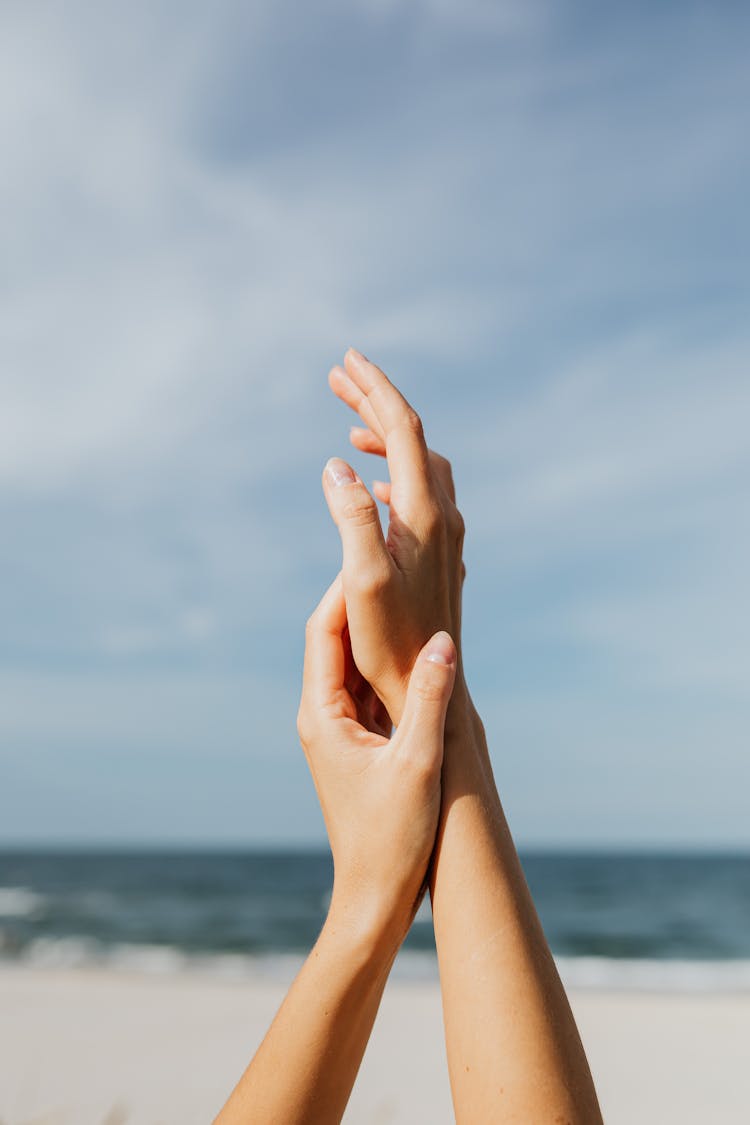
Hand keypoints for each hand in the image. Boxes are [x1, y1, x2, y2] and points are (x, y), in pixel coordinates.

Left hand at [297, 574, 456, 944]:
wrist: (372, 900)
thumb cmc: (389, 841)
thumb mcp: (417, 766)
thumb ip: (430, 701)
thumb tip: (443, 639)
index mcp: (321, 714)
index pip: (326, 631)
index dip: (348, 588)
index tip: (375, 549)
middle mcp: (323, 714)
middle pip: (338, 638)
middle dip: (365, 598)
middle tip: (398, 556)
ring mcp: (341, 729)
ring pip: (357, 663)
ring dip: (381, 630)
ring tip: (415, 588)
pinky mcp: (360, 744)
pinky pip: (374, 690)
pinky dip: (394, 665)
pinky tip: (425, 648)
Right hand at [323, 348, 464, 724]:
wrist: (432, 688)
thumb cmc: (393, 643)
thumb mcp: (364, 581)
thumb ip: (352, 519)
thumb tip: (336, 467)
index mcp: (423, 513)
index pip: (403, 429)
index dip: (375, 390)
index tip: (347, 360)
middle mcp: (442, 515)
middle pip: (412, 437)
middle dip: (376, 402)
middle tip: (339, 376)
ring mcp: (445, 534)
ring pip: (418, 463)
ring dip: (386, 437)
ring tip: (350, 429)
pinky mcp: (440, 553)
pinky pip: (419, 491)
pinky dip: (394, 471)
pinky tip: (373, 484)